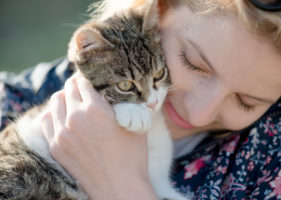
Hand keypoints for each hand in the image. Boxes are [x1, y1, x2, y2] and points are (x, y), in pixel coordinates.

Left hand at [40, 72, 157, 199]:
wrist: (119, 186)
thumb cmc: (132, 156)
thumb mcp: (134, 123)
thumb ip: (124, 103)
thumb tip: (118, 91)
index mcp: (96, 109)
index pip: (83, 80)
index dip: (88, 77)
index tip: (92, 79)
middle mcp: (75, 117)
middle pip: (68, 88)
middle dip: (77, 86)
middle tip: (86, 90)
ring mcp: (62, 132)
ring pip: (55, 101)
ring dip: (65, 97)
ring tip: (75, 102)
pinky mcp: (55, 146)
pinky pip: (46, 119)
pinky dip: (54, 113)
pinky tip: (64, 116)